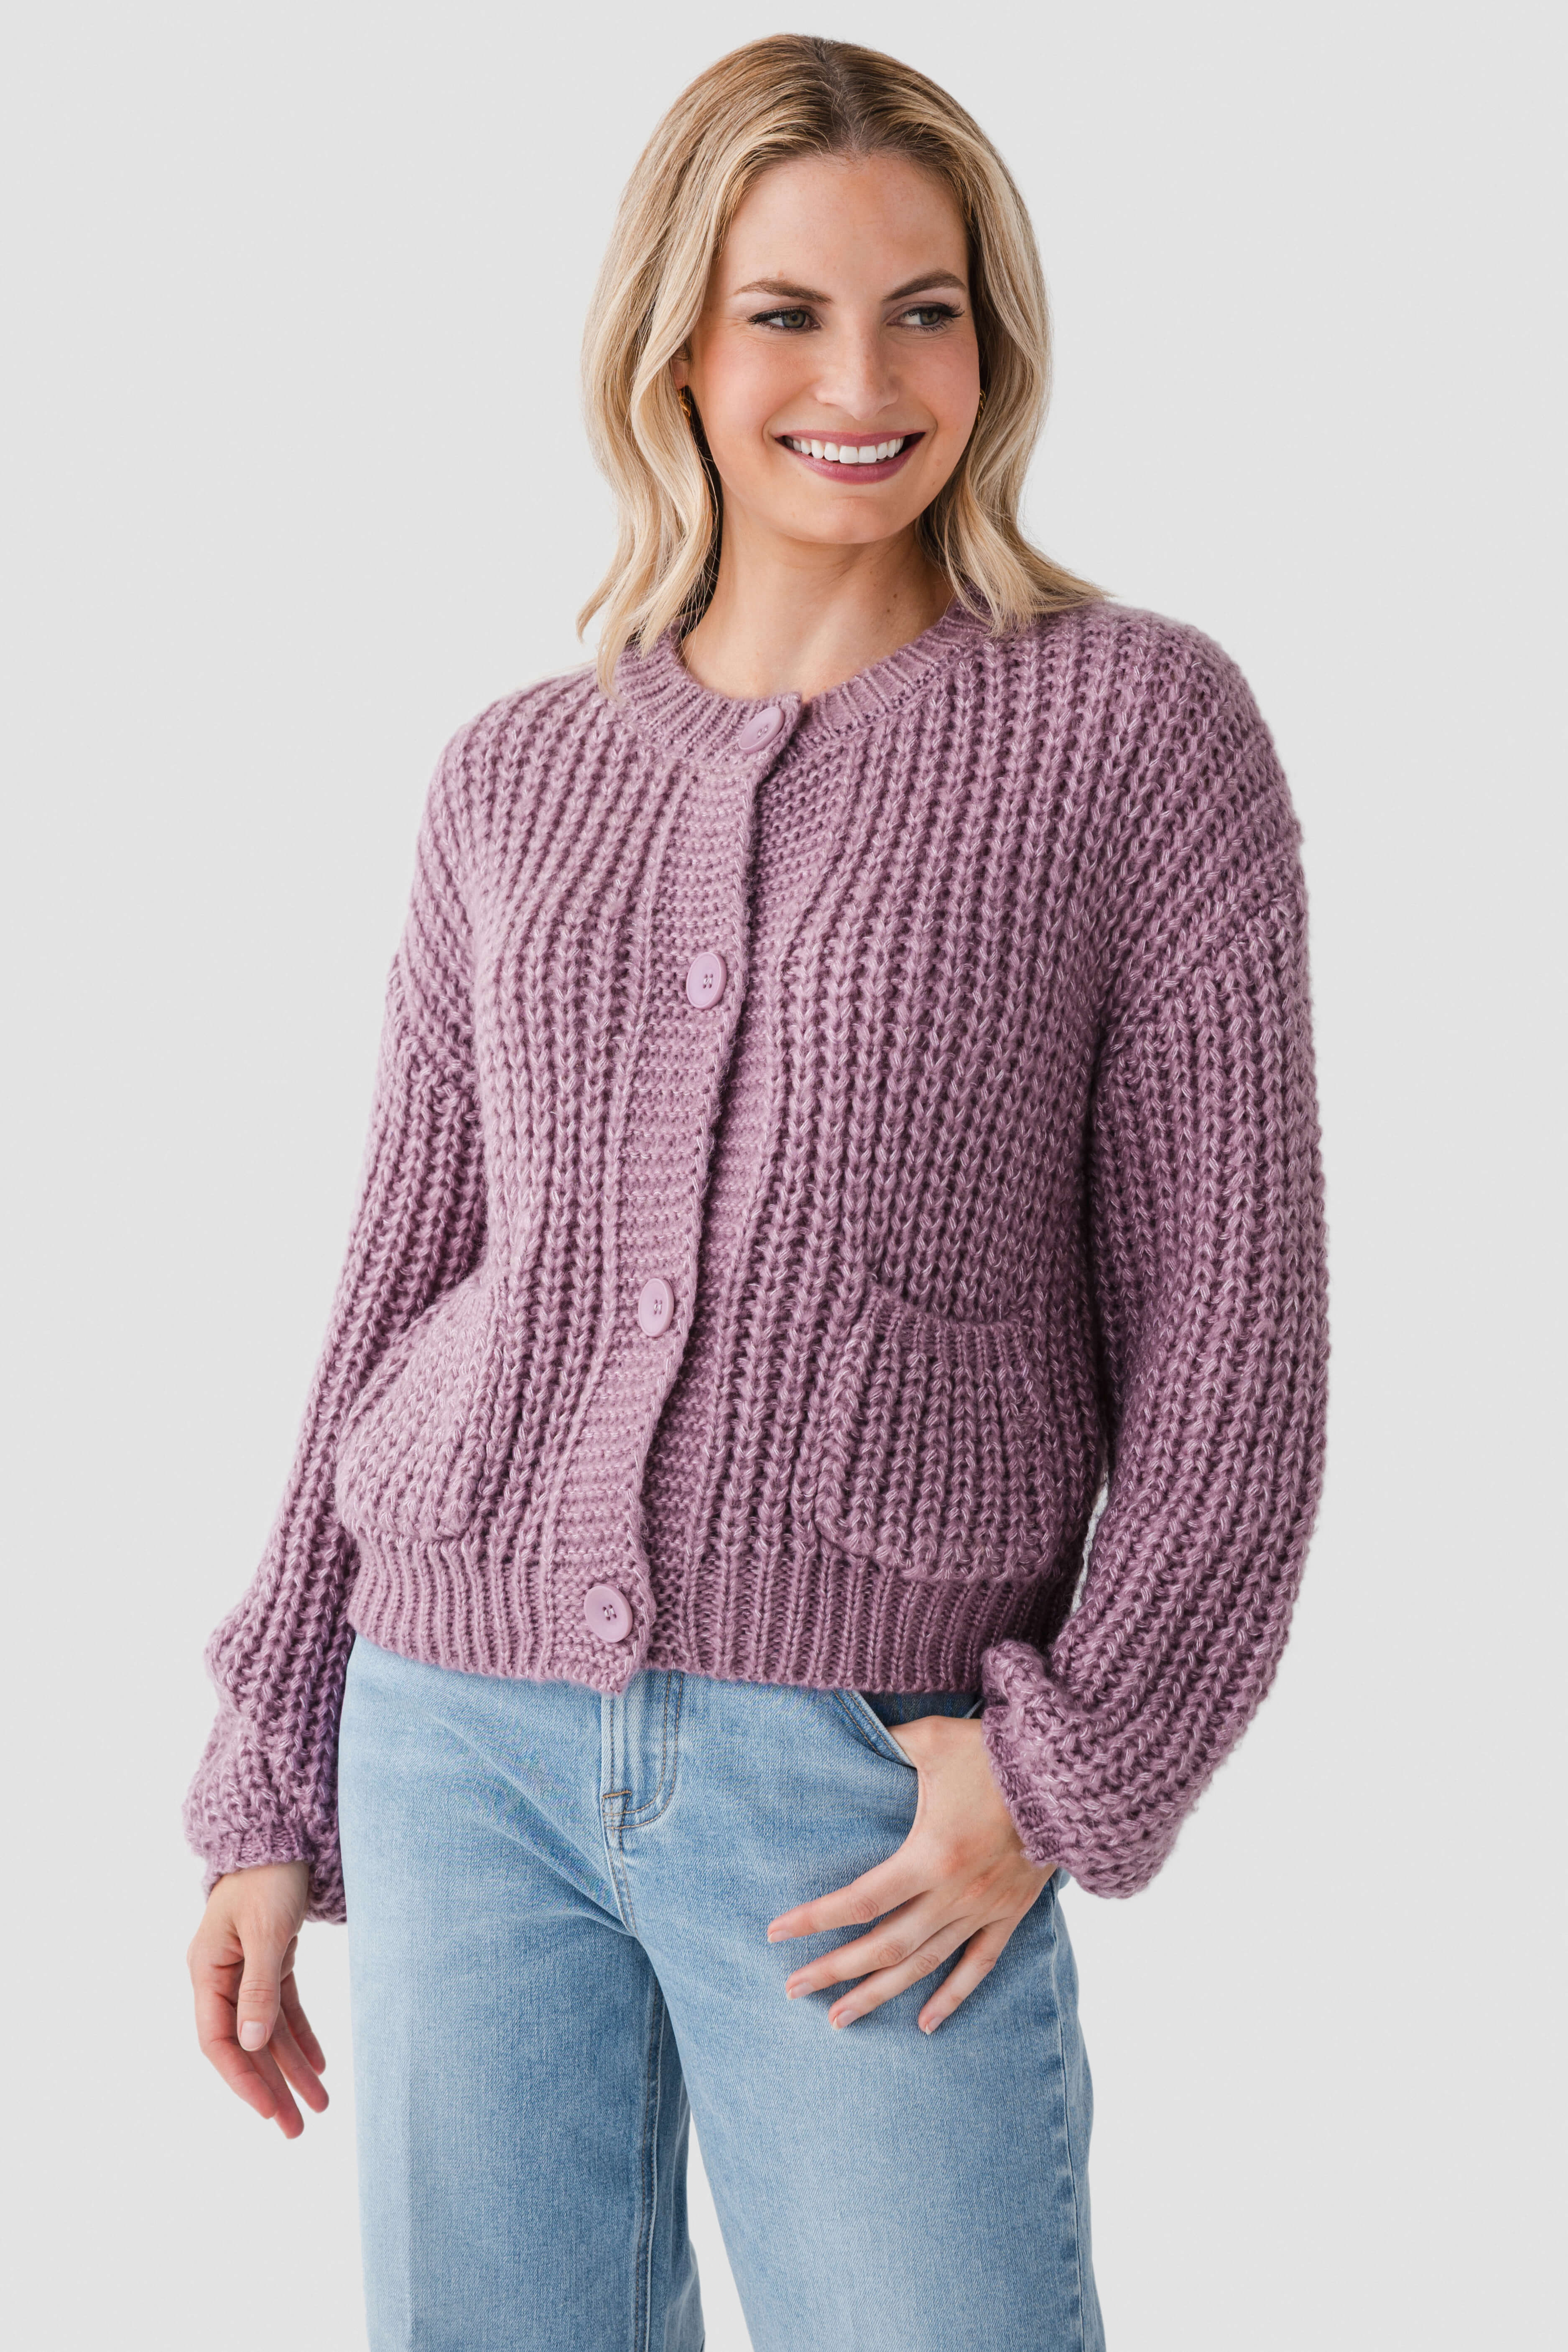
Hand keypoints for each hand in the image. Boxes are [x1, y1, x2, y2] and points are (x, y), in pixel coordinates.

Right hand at [187, 1860, 327, 2137]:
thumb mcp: (266, 1932)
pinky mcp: (272, 1960)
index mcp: (208, 1971)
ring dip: (291, 2068)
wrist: (282, 1832)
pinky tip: (320, 2065)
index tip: (269, 2110)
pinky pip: (283, 2010)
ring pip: (267, 2032)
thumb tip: (250, 2045)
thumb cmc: (269, 1877)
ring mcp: (246, 1970)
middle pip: (245, 2045)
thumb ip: (260, 1987)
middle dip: (271, 2087)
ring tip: (320, 2106)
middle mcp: (222, 1977)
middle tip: (297, 2129)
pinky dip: (301, 2037)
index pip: (218, 2040)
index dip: (241, 2078)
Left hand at [766, 1713, 1054, 2032]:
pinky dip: (953, 1997)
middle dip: (834, 1970)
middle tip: (792, 1989)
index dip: (814, 1919)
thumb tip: (850, 1729)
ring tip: (838, 2017)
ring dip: (879, 1993)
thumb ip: (887, 1740)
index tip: (775, 1933)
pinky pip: (979, 1965)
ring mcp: (983, 1909)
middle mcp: (954, 1893)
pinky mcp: (1010, 1913)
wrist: (1068, 1775)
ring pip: (923, 1964)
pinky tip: (926, 2024)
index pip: (859, 1900)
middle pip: (883, 1945)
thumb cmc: (993, 1752)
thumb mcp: (932, 1738)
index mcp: (930, 1855)